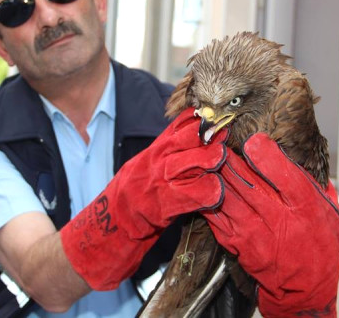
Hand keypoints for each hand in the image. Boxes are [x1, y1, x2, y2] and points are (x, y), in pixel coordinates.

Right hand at [60, 108, 226, 289]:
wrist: (113, 220)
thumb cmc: (137, 190)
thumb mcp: (149, 161)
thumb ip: (170, 147)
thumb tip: (195, 129)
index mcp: (157, 148)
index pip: (184, 122)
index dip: (204, 118)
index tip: (219, 118)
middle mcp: (159, 159)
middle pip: (193, 136)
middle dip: (213, 136)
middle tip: (225, 138)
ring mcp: (162, 181)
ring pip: (197, 161)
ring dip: (213, 161)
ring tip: (220, 163)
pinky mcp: (165, 204)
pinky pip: (196, 194)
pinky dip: (210, 193)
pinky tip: (215, 194)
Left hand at [201, 133, 338, 316]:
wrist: (306, 288)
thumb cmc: (319, 247)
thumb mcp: (331, 213)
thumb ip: (316, 184)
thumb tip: (304, 154)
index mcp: (305, 207)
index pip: (286, 176)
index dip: (267, 155)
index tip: (254, 140)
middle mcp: (279, 218)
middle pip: (248, 182)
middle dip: (229, 158)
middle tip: (218, 140)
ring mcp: (254, 232)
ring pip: (228, 196)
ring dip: (215, 175)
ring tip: (206, 156)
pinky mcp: (237, 243)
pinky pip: (216, 216)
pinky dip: (207, 197)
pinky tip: (201, 183)